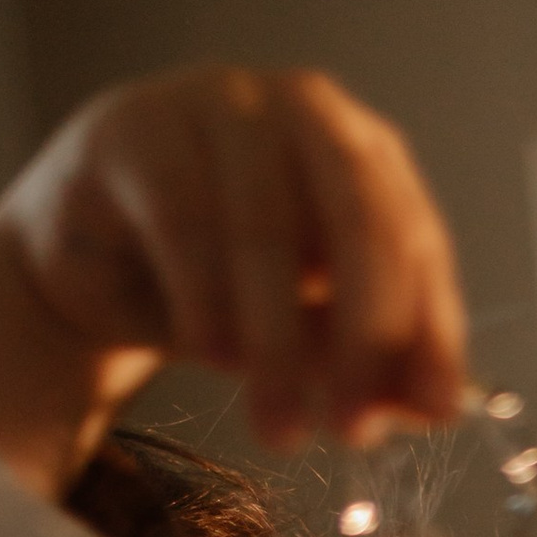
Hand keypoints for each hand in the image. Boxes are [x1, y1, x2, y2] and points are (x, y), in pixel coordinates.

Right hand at [0, 65, 467, 497]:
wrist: (92, 262)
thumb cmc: (221, 291)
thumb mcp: (309, 333)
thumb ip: (375, 361)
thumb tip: (444, 408)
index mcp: (363, 151)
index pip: (417, 238)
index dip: (427, 330)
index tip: (430, 415)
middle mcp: (302, 108)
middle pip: (358, 219)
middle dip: (363, 336)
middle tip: (352, 431)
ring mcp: (218, 105)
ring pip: (267, 228)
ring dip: (277, 342)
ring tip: (278, 427)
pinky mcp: (138, 128)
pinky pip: (184, 219)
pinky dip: (206, 299)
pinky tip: (213, 359)